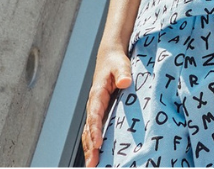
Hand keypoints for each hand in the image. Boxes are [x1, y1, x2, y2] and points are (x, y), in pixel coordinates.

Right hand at [81, 44, 130, 166]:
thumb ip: (123, 72)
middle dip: (90, 147)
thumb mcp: (121, 64)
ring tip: (93, 165)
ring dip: (90, 149)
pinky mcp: (100, 112)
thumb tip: (125, 82)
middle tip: (93, 163)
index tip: (98, 143)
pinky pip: (94, 130)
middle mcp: (93, 104)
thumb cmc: (115, 61)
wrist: (109, 56)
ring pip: (89, 133)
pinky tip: (98, 156)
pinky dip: (93, 144)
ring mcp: (96, 110)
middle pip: (88, 129)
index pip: (95, 115)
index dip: (95, 130)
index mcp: (97, 94)